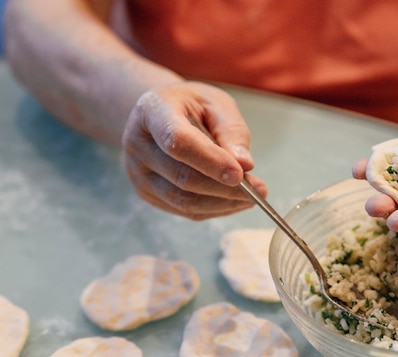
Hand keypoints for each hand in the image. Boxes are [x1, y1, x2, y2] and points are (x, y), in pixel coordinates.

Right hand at [122, 81, 266, 219]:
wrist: (157, 115)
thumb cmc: (189, 105)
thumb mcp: (215, 103)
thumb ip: (231, 131)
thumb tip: (245, 165)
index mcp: (151, 112)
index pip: (177, 141)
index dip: (210, 161)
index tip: (241, 174)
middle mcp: (137, 144)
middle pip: (182, 177)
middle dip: (224, 188)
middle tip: (260, 190)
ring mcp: (138, 173)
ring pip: (183, 201)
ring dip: (222, 204)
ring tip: (253, 198)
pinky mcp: (147, 194)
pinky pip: (183, 211)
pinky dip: (213, 210)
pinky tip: (234, 202)